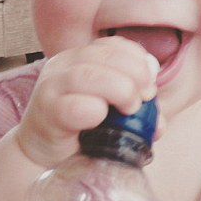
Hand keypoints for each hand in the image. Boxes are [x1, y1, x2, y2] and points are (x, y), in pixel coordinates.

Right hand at [13, 36, 163, 167]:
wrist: (41, 156)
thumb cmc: (79, 130)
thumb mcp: (109, 114)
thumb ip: (134, 110)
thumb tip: (159, 123)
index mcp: (79, 57)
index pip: (112, 44)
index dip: (137, 58)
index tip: (150, 80)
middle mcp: (62, 64)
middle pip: (104, 56)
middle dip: (134, 74)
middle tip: (145, 97)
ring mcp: (51, 86)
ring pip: (89, 75)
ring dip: (119, 90)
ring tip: (130, 108)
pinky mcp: (45, 112)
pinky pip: (72, 105)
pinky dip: (94, 111)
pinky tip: (101, 121)